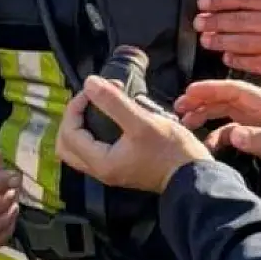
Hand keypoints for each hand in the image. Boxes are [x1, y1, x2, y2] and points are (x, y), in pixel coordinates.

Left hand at [56, 76, 214, 195]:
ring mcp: (110, 170)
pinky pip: (93, 150)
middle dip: (72, 119)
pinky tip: (110, 118)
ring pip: (79, 149)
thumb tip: (90, 83)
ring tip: (97, 107)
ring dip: (81, 126)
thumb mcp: (143, 121)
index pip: (70, 132)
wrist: (194, 176)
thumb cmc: (171, 151)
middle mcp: (101, 170)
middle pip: (66, 145)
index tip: (93, 90)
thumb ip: (114, 102)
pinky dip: (93, 133)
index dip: (75, 106)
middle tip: (89, 100)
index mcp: (101, 161)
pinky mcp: (120, 167)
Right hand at [176, 80, 260, 197]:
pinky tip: (208, 146)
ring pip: (228, 115)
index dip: (212, 89)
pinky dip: (219, 136)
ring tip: (185, 123)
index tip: (188, 93)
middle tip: (178, 109)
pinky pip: (235, 134)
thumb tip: (232, 134)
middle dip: (202, 101)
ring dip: (207, 116)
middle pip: (228, 100)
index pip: (237, 90)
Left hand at [194, 0, 260, 88]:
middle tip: (199, 22)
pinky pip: (253, 63)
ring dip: (221, 41)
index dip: (221, 0)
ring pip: (244, 43)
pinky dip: (237, 59)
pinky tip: (226, 57)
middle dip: (215, 21)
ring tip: (206, 40)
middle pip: (241, 20)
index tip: (203, 2)